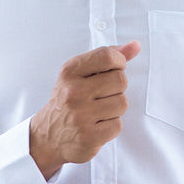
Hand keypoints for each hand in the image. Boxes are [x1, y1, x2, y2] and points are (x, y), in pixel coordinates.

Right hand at [30, 42, 140, 179]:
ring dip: (115, 109)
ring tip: (98, 112)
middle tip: (102, 95)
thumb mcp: (80, 74)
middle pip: (120, 80)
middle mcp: (73, 92)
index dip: (119, 62)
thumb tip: (136, 45)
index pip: (107, 56)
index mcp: (70, 72)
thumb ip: (108, 58)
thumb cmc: (67, 102)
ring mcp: (80, 116)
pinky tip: (96, 126)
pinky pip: (118, 125)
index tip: (113, 70)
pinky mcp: (88, 137)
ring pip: (122, 103)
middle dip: (117, 88)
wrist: (47, 137)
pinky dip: (111, 126)